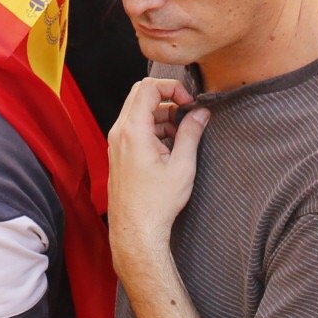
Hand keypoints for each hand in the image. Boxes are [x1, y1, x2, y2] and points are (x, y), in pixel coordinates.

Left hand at [107, 78, 209, 265]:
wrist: (136, 231)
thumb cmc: (156, 204)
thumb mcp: (182, 166)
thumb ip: (191, 133)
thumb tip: (201, 114)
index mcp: (133, 131)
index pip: (148, 87)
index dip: (172, 87)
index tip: (188, 102)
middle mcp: (119, 133)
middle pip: (141, 95)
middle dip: (167, 99)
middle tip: (186, 114)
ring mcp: (116, 143)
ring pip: (139, 112)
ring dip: (161, 116)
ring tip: (180, 137)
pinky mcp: (119, 154)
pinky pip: (135, 129)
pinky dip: (153, 129)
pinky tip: (168, 148)